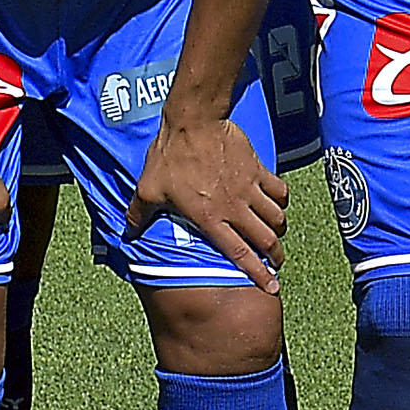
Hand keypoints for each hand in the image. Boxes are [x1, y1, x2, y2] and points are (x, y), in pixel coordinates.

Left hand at [131, 111, 287, 292]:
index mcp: (210, 218)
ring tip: (275, 234)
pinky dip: (281, 200)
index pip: (239, 254)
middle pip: (266, 240)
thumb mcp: (148, 188)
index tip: (272, 287)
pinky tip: (276, 202)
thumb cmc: (169, 156)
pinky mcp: (257, 170)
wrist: (193, 121)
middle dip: (275, 256)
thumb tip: (128, 232)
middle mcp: (234, 208)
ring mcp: (249, 189)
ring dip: (278, 230)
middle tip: (276, 262)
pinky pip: (279, 191)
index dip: (258, 273)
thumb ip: (140, 214)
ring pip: (276, 218)